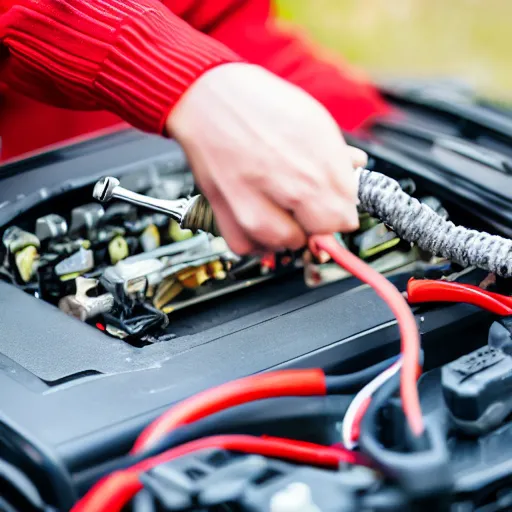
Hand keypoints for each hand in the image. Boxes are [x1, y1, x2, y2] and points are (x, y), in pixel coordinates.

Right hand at [167, 63, 366, 254]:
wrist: (205, 96)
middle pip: (321, 233)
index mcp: (316, 161)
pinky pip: (248, 246)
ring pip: (286, 243)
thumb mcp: (310, 117)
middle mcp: (287, 185)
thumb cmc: (256, 103)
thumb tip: (355, 169)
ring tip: (282, 210)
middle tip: (309, 208)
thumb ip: (335, 153)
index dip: (341, 211)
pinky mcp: (223, 211)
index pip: (345, 216)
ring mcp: (253, 202)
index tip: (334, 206)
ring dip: (289, 233)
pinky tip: (259, 220)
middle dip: (319, 222)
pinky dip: (256, 239)